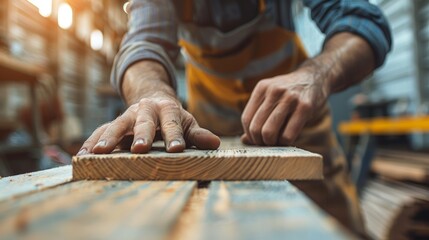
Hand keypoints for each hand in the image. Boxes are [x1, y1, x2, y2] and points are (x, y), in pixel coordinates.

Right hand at [77, 92, 219, 154]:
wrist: (151, 100)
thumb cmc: (172, 118)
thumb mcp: (187, 123)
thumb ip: (198, 134)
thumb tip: (215, 143)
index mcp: (167, 109)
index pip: (171, 123)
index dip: (174, 136)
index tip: (177, 149)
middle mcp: (145, 110)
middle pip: (143, 122)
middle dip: (141, 135)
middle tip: (139, 149)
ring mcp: (127, 116)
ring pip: (116, 125)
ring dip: (108, 138)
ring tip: (99, 153)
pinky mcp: (113, 124)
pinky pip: (100, 131)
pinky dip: (91, 142)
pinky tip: (82, 155)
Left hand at [241, 69, 328, 145]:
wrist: (315, 78)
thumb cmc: (289, 94)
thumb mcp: (271, 98)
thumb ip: (257, 116)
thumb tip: (244, 140)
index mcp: (262, 88)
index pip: (246, 119)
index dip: (249, 135)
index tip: (256, 140)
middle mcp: (274, 91)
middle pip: (256, 127)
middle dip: (259, 141)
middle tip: (267, 143)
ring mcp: (290, 98)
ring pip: (269, 132)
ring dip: (271, 144)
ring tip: (276, 142)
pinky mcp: (305, 106)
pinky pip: (287, 135)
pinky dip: (285, 143)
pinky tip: (288, 139)